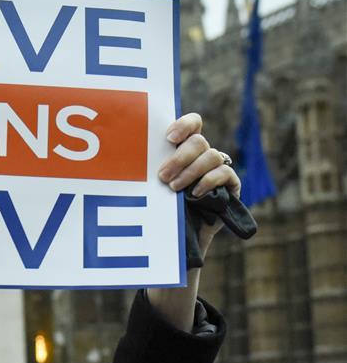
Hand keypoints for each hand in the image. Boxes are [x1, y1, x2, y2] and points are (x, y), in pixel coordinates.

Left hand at [158, 113, 242, 255]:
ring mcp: (218, 169)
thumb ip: (149, 168)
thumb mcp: (152, 185)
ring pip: (211, 155)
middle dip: (179, 158)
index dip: (184, 124)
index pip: (193, 124)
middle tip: (162, 177)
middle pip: (199, 141)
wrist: (178, 238)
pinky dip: (208, 181)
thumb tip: (131, 155)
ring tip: (174, 188)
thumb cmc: (161, 207)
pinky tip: (194, 193)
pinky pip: (224, 173)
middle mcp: (203, 155)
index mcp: (184, 148)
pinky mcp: (230, 185)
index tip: (169, 138)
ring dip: (191, 171)